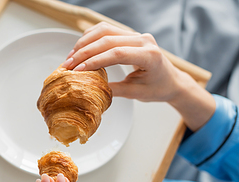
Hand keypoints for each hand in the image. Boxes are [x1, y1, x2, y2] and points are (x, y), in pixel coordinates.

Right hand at [62, 22, 215, 130]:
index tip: (79, 70)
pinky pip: (107, 30)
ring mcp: (136, 35)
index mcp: (149, 55)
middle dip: (84, 52)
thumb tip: (90, 88)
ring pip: (105, 31)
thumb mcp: (135, 93)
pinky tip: (80, 48)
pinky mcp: (129, 34)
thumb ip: (114, 90)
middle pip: (108, 40)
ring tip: (71, 57)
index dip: (95, 61)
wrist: (170, 80)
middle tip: (68, 65)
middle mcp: (143, 40)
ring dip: (85, 43)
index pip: (117, 54)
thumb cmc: (156, 89)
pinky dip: (91, 37)